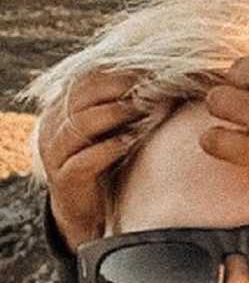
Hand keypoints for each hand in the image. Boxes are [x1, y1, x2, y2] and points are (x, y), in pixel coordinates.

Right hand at [37, 69, 143, 247]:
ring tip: (144, 110)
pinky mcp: (64, 179)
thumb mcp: (109, 129)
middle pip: (81, 96)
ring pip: (80, 124)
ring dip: (115, 114)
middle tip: (149, 88)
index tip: (149, 73)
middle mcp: (53, 127)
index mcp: (61, 109)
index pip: (84, 80)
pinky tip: (130, 142)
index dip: (116, 74)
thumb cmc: (103, 160)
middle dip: (118, 89)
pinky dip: (109, 148)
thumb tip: (161, 78)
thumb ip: (122, 105)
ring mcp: (55, 154)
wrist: (84, 209)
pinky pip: (83, 159)